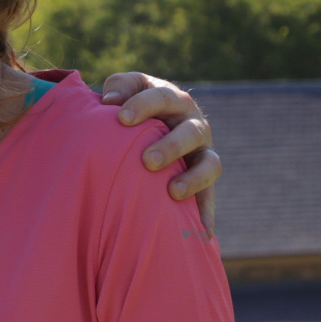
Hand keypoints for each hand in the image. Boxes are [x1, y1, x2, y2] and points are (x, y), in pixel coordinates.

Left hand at [98, 73, 218, 230]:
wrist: (143, 129)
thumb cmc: (128, 108)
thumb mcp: (123, 91)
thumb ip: (118, 87)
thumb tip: (109, 101)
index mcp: (171, 98)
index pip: (161, 97)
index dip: (143, 106)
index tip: (120, 118)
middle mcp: (193, 124)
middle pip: (192, 132)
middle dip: (171, 146)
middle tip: (147, 161)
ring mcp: (202, 152)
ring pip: (210, 164)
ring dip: (194, 178)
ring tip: (173, 192)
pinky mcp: (204, 180)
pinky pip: (210, 198)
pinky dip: (206, 215)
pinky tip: (201, 234)